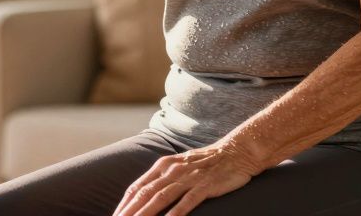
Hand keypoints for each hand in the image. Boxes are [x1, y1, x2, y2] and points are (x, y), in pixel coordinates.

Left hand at [111, 138, 259, 215]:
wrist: (236, 151)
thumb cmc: (206, 162)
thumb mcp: (180, 166)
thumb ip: (163, 178)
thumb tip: (144, 194)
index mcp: (163, 165)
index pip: (137, 187)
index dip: (124, 204)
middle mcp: (171, 170)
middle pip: (145, 194)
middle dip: (129, 212)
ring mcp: (188, 178)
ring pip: (160, 198)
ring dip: (145, 214)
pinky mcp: (204, 185)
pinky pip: (187, 201)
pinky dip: (175, 213)